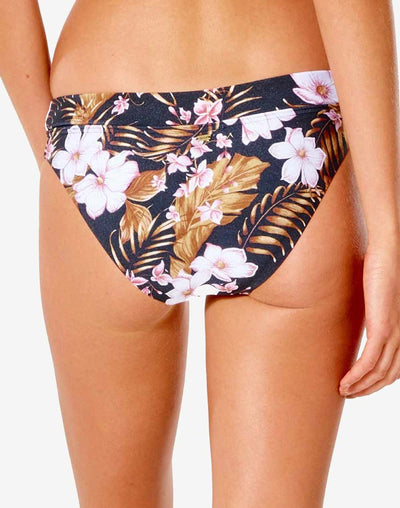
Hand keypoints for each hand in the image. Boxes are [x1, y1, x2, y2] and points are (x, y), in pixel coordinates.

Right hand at [339, 242, 399, 397]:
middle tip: (349, 394)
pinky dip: (357, 376)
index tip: (359, 385)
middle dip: (368, 389)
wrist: (390, 251)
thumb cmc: (383, 267)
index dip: (378, 381)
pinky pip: (369, 361)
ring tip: (344, 391)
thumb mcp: (379, 296)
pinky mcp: (382, 327)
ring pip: (379, 373)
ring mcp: (394, 333)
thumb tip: (362, 317)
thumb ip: (374, 311)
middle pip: (389, 375)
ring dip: (360, 386)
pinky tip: (345, 382)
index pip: (395, 366)